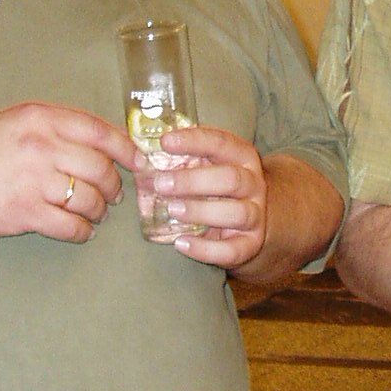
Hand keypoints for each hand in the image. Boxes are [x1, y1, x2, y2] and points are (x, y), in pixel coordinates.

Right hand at [0, 103, 134, 242]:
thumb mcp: (19, 122)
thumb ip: (59, 128)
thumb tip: (108, 142)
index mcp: (42, 118)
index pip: (101, 132)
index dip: (127, 149)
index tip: (139, 162)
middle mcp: (41, 146)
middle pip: (100, 168)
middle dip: (113, 186)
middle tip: (112, 195)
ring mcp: (32, 180)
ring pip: (89, 199)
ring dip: (98, 211)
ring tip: (94, 213)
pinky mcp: (23, 212)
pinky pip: (70, 226)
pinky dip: (81, 231)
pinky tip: (80, 230)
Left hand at [150, 126, 268, 269]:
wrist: (247, 221)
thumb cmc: (215, 187)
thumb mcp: (204, 166)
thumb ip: (179, 159)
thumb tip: (135, 150)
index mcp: (242, 157)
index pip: (222, 143)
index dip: (194, 140)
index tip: (165, 142)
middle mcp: (253, 184)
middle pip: (231, 179)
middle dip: (193, 181)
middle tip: (161, 184)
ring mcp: (255, 215)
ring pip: (236, 212)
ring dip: (201, 211)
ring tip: (172, 210)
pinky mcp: (250, 244)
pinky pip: (231, 250)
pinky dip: (206, 249)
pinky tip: (181, 243)